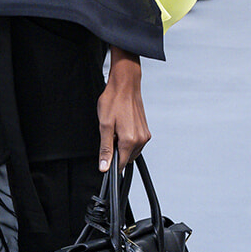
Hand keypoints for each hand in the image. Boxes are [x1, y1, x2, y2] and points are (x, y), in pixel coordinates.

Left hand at [97, 50, 149, 170]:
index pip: (121, 164)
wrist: (125, 85)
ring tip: (116, 128)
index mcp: (130, 140)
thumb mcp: (104, 126)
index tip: (104, 159)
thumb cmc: (114, 101)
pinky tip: (122, 126)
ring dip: (122, 145)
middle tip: (109, 135)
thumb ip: (105, 149)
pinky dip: (128, 139)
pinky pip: (136, 143)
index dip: (110, 164)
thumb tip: (104, 166)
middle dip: (116, 151)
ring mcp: (145, 135)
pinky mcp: (146, 130)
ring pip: (131, 151)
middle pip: (126, 158)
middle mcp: (141, 139)